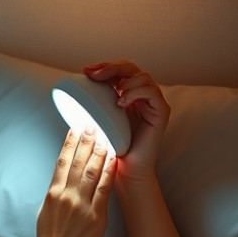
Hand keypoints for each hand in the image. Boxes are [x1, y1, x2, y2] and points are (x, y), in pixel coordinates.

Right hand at [33, 128, 114, 236]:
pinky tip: (114, 159)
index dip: (69, 142)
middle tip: (93, 123)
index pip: (62, 161)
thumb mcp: (46, 209)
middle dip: (86, 140)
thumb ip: (56, 191)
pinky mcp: (96, 216)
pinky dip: (108, 172)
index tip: (75, 127)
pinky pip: (104, 189)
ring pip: (91, 171)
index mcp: (53, 193)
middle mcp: (66, 196)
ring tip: (105, 135)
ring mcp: (81, 205)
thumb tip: (62, 175)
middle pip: (77, 161)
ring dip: (99, 151)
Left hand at [83, 60, 170, 182]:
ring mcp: (153, 103)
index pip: (120, 70)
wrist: (123, 171)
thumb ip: (93, 102)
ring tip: (113, 93)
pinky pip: (152, 93)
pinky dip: (136, 92)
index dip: (105, 66)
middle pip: (131, 68)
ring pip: (143, 77)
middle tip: (95, 74)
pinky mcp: (161, 113)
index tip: (86, 70)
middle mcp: (142, 96)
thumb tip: (76, 86)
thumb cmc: (109, 148)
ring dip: (125, 80)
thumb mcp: (97, 120)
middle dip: (112, 67)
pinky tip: (121, 102)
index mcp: (127, 95)